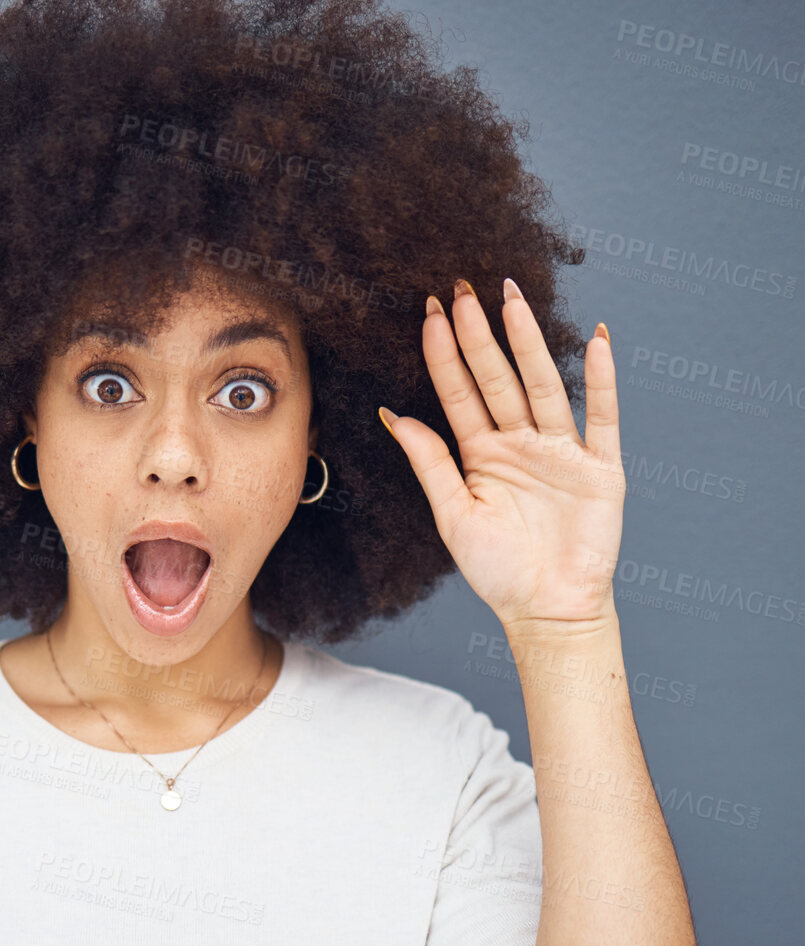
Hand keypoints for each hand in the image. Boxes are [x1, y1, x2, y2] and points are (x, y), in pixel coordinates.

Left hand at [380, 278, 624, 634]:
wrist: (546, 610)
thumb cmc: (496, 570)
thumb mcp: (453, 515)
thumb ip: (429, 462)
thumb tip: (393, 414)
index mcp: (482, 454)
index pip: (458, 393)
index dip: (444, 353)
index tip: (430, 312)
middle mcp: (520, 444)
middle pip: (497, 378)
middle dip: (480, 334)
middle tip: (463, 287)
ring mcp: (561, 452)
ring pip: (543, 385)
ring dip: (529, 343)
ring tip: (514, 299)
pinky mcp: (600, 469)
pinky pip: (602, 417)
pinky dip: (600, 381)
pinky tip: (595, 341)